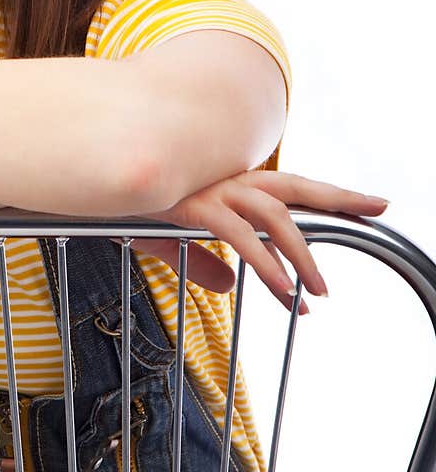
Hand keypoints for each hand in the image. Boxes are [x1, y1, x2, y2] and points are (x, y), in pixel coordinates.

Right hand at [111, 169, 388, 314]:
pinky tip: (281, 288)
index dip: (328, 194)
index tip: (371, 203)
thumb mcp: (168, 240)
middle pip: (294, 187)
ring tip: (320, 291)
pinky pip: (239, 236)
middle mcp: (226, 180)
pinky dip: (264, 262)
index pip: (287, 188)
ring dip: (301, 255)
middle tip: (379, 209)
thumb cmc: (126, 204)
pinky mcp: (194, 206)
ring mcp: (212, 190)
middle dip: (339, 198)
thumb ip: (199, 262)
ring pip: (274, 217)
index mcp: (226, 184)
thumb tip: (227, 285)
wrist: (92, 181)